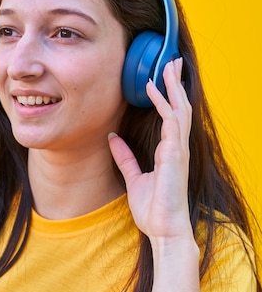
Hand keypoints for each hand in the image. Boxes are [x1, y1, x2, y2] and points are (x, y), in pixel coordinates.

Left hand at [109, 58, 192, 242]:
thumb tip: (112, 139)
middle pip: (179, 107)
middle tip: (170, 61)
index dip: (166, 95)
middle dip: (174, 83)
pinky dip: (163, 104)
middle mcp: (176, 147)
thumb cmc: (153, 208)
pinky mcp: (175, 155)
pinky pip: (171, 123)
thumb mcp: (134, 178)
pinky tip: (153, 89)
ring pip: (179, 109)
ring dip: (172, 87)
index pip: (171, 115)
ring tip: (165, 66)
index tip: (159, 76)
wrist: (163, 230)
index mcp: (169, 150)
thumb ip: (125, 157)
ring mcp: (178, 150)